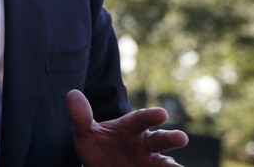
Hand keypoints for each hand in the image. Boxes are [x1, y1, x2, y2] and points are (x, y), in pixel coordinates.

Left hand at [66, 90, 188, 166]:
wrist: (99, 165)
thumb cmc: (97, 146)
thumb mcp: (85, 133)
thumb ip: (81, 117)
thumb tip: (72, 95)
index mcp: (130, 128)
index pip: (140, 119)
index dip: (150, 116)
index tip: (162, 113)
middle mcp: (144, 144)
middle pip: (160, 140)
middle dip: (170, 138)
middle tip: (181, 138)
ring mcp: (149, 162)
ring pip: (164, 163)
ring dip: (173, 166)